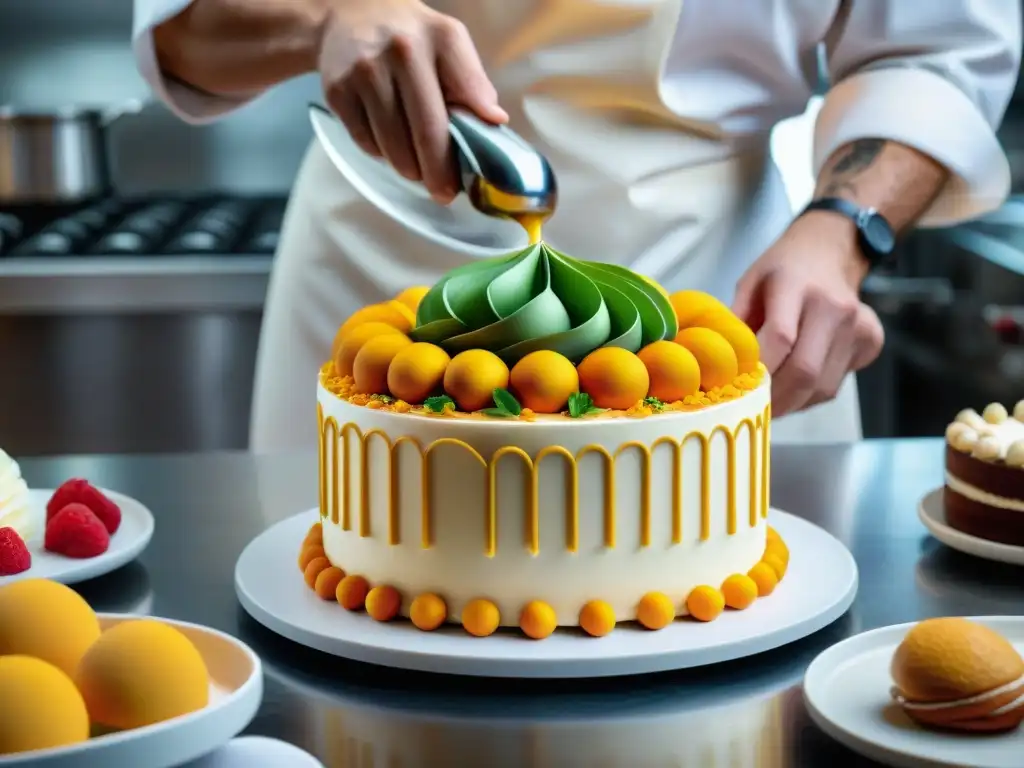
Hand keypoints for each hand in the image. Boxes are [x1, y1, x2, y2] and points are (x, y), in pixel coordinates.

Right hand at [317, 0, 507, 202]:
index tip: (472, 173)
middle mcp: (401, 51)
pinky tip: (388, 140)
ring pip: (394, 146)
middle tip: (444, 193)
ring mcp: (365, 72)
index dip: (471, 141)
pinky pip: (367, 144)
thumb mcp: (448, 44)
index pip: (465, 96)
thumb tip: (494, 121)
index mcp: (440, 38)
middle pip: (427, 132)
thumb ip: (472, 82)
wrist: (347, 14)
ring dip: (409, 168)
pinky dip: (381, 153)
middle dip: (438, 173)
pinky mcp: (338, 91)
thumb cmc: (409, 38)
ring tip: (416, 167)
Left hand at [731, 211, 884, 416]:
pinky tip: (795, 386)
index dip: (759, 371)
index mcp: (797, 285)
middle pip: (805, 370)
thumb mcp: (749, 284)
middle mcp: (834, 306)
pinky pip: (836, 385)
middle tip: (752, 410)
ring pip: (823, 387)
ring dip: (792, 403)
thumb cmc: (782, 270)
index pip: (780, 337)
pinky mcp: (871, 341)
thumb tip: (719, 369)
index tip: (737, 390)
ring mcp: (858, 325)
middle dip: (775, 399)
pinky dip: (810, 396)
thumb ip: (736, 324)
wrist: (830, 250)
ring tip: (770, 401)